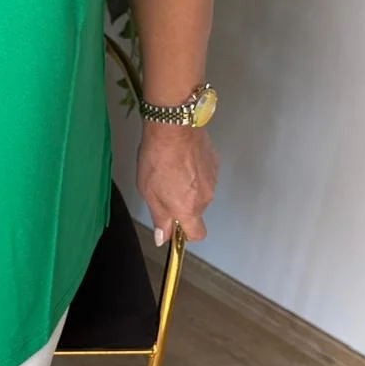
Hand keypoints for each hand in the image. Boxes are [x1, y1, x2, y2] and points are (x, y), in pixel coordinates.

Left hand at [136, 123, 218, 244]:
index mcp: (188, 209)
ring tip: (172, 170)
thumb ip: (159, 217)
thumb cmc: (157, 159)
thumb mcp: (149, 192)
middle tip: (164, 188)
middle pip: (196, 212)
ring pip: (201, 193)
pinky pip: (205, 176)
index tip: (173, 225)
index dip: (185, 233)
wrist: (174, 127)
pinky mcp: (215, 164)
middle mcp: (205, 198)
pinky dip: (195, 172)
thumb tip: (163, 238)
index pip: (197, 234)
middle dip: (182, 205)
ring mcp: (213, 180)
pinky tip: (182, 160)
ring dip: (189, 187)